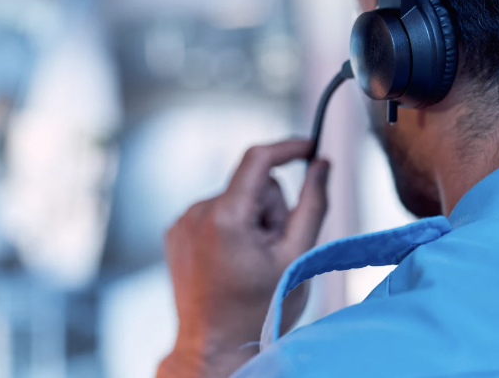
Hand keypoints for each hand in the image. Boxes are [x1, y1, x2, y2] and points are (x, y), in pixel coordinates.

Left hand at [157, 139, 330, 377]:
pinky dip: (230, 229)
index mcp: (225, 217)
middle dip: (271, 210)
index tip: (310, 148)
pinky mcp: (176, 233)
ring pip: (236, 199)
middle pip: (252, 185)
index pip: (258, 159)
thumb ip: (313, 204)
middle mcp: (196, 213)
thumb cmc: (259, 311)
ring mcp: (182, 223)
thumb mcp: (297, 256)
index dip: (288, 147)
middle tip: (273, 251)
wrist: (214, 350)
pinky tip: (231, 263)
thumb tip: (322, 165)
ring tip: (250, 263)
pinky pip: (215, 213)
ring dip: (251, 222)